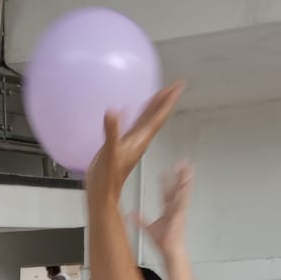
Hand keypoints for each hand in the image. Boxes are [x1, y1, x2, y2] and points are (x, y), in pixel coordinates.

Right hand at [84, 83, 184, 202]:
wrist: (103, 193)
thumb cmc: (109, 177)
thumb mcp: (111, 153)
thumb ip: (112, 132)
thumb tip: (113, 112)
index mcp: (140, 139)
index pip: (158, 116)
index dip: (168, 101)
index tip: (178, 86)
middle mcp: (139, 139)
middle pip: (156, 116)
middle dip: (165, 100)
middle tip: (173, 86)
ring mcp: (132, 142)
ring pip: (146, 120)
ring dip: (153, 107)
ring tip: (159, 94)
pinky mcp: (122, 144)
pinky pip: (133, 125)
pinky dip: (135, 115)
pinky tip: (132, 109)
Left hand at [134, 163, 193, 253]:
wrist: (170, 251)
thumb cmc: (163, 242)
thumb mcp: (148, 229)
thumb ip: (139, 220)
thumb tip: (130, 214)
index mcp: (168, 210)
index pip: (166, 192)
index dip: (165, 182)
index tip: (164, 171)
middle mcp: (175, 208)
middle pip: (177, 188)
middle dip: (179, 175)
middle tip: (183, 163)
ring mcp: (179, 210)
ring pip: (183, 191)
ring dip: (185, 180)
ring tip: (188, 169)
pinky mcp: (180, 214)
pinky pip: (183, 201)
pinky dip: (185, 193)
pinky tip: (186, 185)